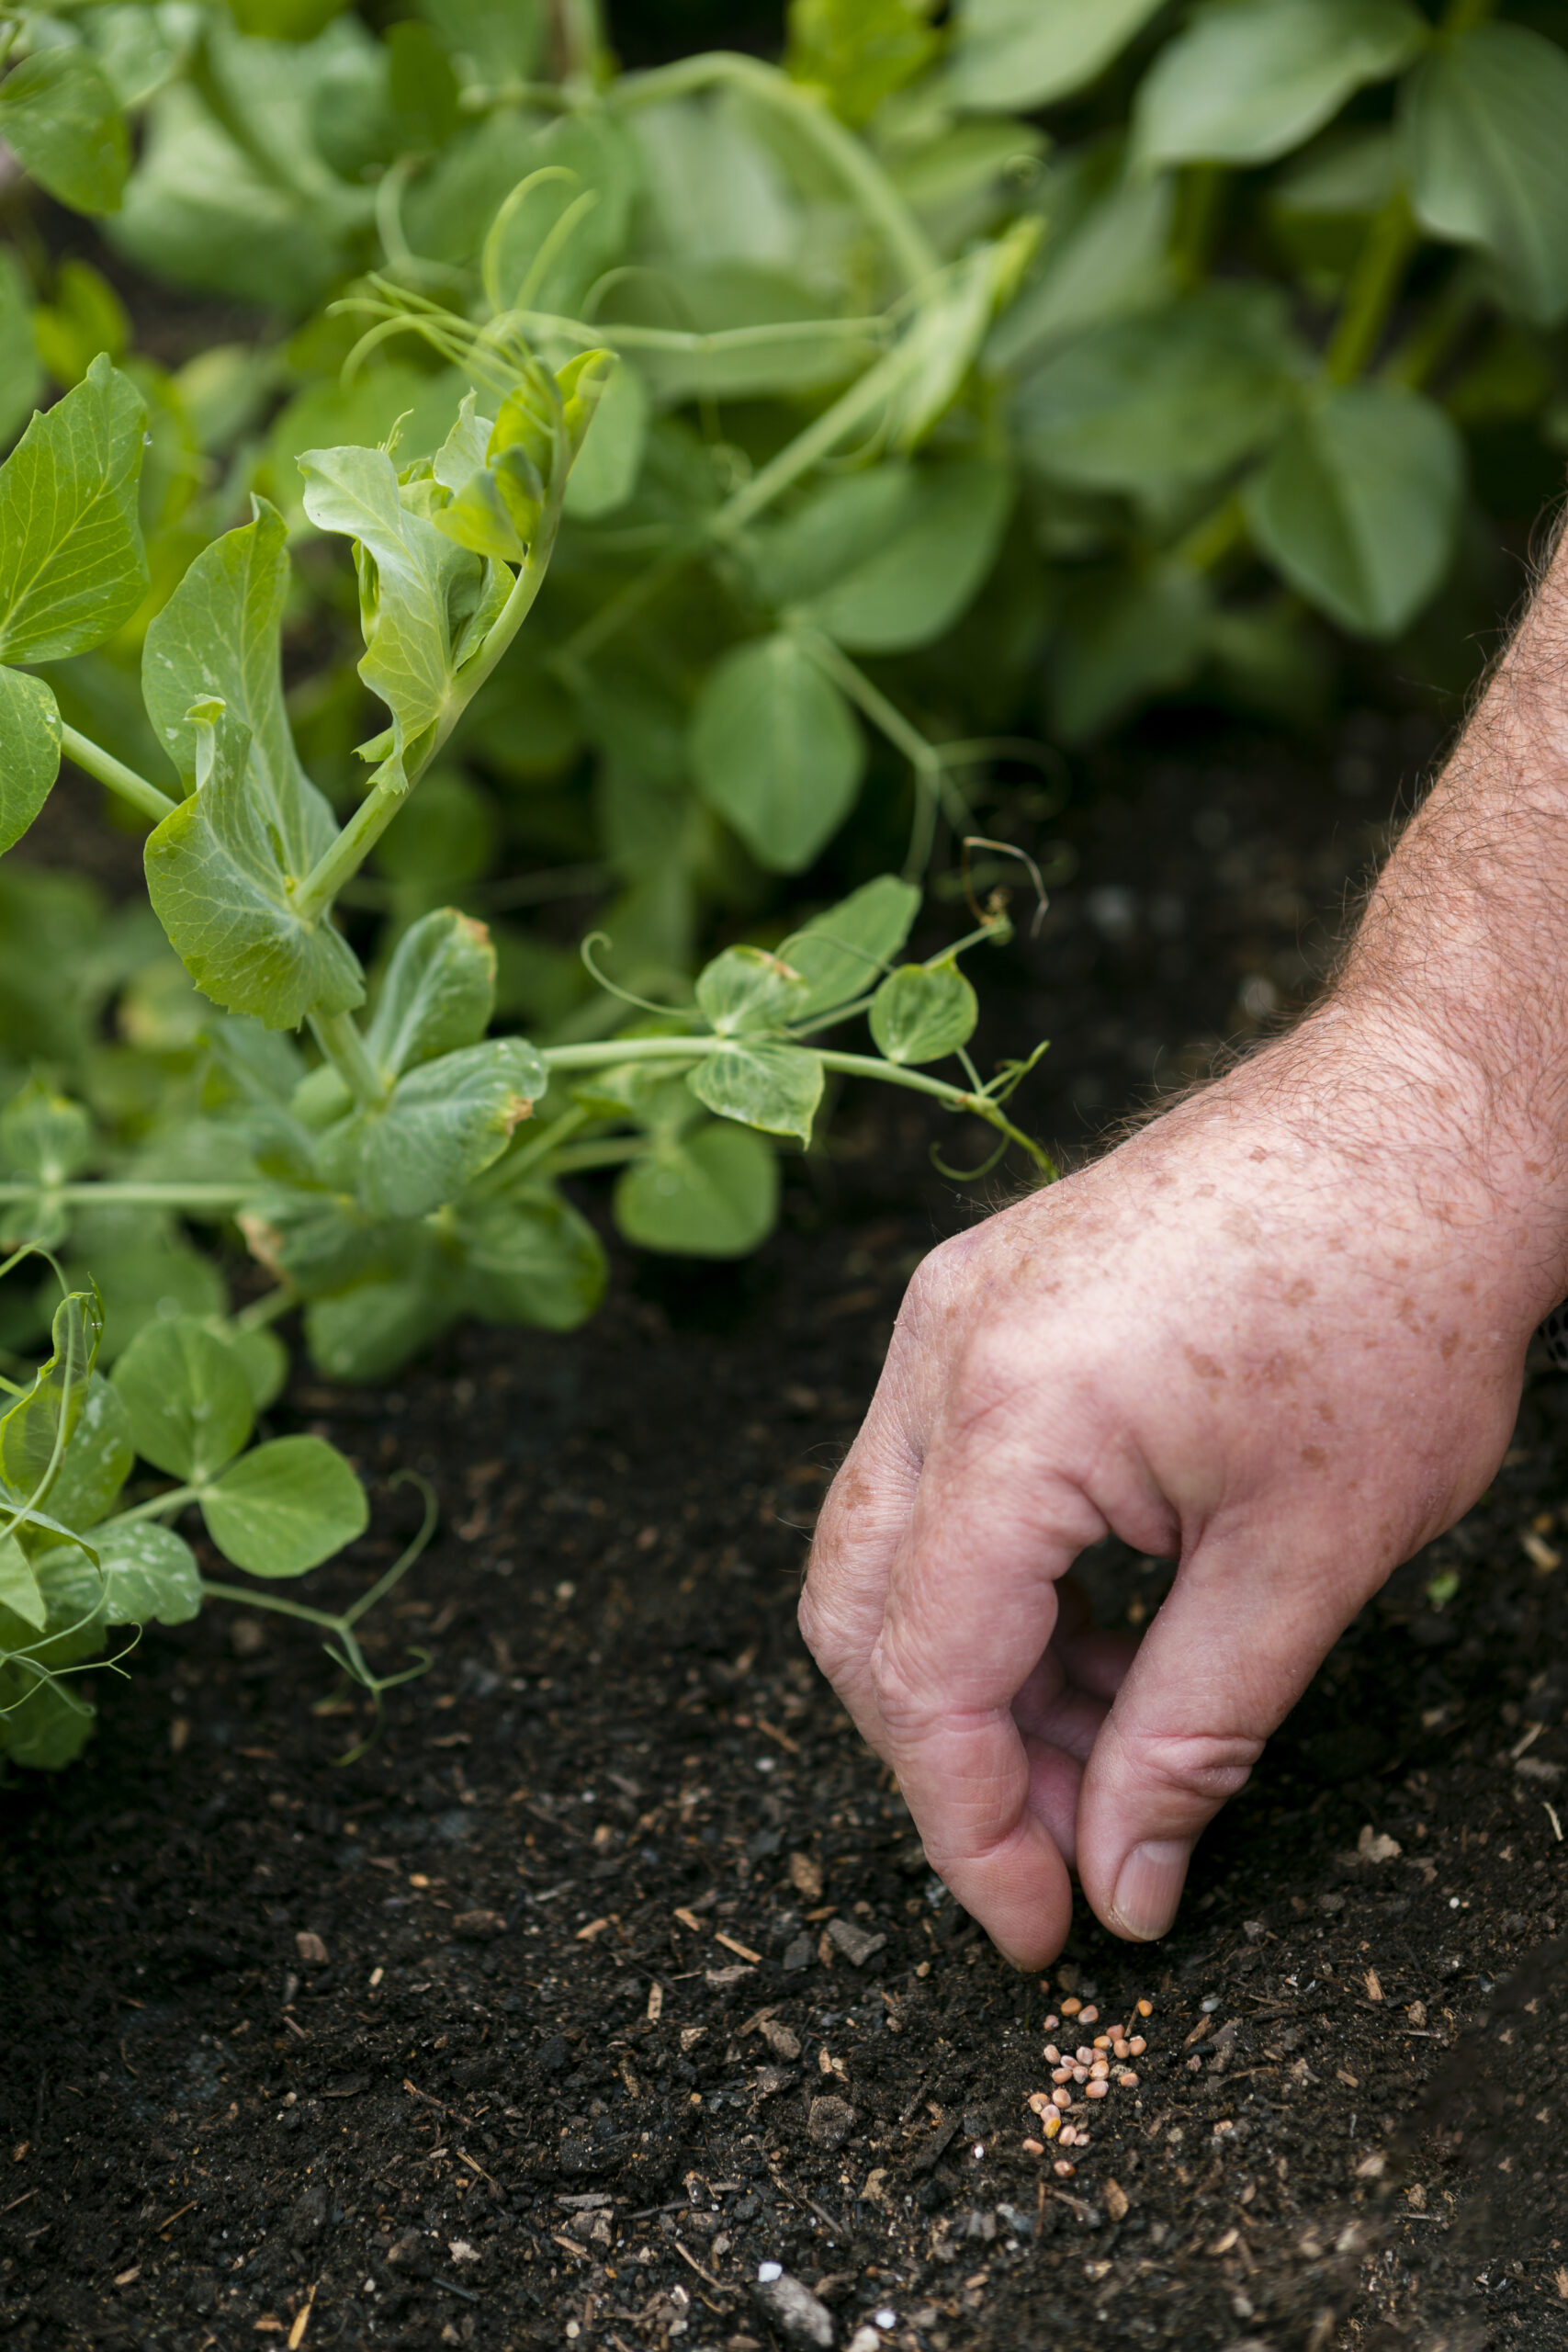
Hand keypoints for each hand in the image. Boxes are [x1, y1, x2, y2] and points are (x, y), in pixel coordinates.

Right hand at [800, 1012, 1550, 1965]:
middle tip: (1068, 1854)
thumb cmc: (1398, 1305)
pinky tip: (1106, 1638)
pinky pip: (938, 1473)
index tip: (1044, 1929)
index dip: (970, 1825)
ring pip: (892, 1547)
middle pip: (864, 1611)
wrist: (1425, 1118)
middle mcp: (942, 1350)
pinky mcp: (985, 1296)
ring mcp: (951, 1309)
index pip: (924, 1672)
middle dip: (954, 1757)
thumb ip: (1193, 1738)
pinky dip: (1001, 1582)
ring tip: (1114, 1749)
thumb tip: (1123, 1885)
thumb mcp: (1310, 1560)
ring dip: (980, 1674)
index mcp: (1011, 1414)